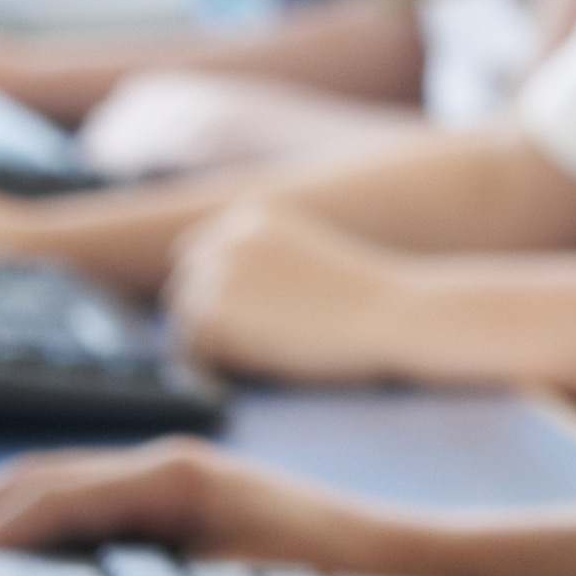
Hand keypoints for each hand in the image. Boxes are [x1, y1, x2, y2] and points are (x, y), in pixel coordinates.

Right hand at [0, 433, 426, 569]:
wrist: (409, 565)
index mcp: (171, 477)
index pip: (51, 496)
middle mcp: (170, 466)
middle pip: (45, 478)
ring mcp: (181, 479)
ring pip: (67, 486)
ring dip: (8, 515)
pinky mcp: (193, 501)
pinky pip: (97, 504)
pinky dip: (47, 523)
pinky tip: (31, 557)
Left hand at [168, 204, 418, 380]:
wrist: (391, 310)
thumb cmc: (365, 296)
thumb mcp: (305, 255)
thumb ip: (261, 262)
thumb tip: (219, 302)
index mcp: (251, 211)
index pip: (198, 252)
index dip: (211, 290)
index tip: (232, 320)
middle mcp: (226, 232)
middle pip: (184, 284)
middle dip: (205, 317)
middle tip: (241, 350)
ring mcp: (216, 268)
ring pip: (186, 318)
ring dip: (213, 343)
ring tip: (263, 356)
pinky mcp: (213, 308)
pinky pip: (194, 348)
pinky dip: (218, 364)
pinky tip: (264, 363)